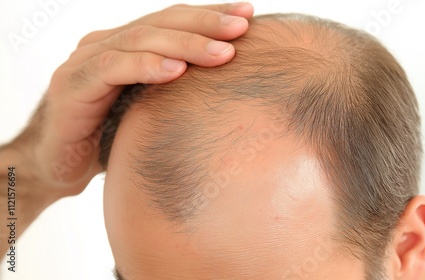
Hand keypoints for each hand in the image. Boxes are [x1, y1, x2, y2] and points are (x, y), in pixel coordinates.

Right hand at [9, 2, 253, 196]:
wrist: (60, 165)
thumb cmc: (113, 135)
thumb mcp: (152, 107)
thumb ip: (177, 89)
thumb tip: (231, 86)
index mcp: (128, 46)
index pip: (174, 21)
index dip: (210, 15)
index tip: (249, 15)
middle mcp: (108, 44)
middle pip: (162, 23)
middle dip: (206, 23)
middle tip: (242, 27)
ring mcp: (87, 60)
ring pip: (141, 39)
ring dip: (185, 44)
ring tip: (222, 52)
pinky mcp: (72, 84)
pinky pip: (112, 67)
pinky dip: (145, 66)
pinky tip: (176, 71)